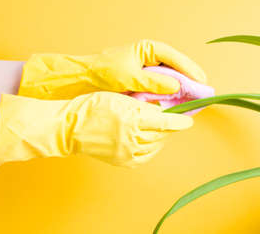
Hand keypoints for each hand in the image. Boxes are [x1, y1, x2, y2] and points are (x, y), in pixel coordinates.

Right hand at [0, 92, 192, 169]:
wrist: (70, 127)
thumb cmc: (93, 106)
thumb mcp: (121, 98)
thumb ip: (144, 104)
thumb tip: (163, 109)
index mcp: (133, 118)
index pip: (165, 121)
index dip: (180, 121)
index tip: (189, 120)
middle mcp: (132, 138)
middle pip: (162, 134)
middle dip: (170, 126)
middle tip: (174, 119)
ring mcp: (127, 152)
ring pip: (155, 145)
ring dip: (160, 136)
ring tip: (159, 127)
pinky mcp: (122, 161)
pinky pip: (145, 156)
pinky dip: (150, 147)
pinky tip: (148, 139)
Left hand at [18, 40, 206, 99]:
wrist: (82, 79)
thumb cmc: (103, 73)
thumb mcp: (128, 77)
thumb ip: (153, 82)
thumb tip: (176, 86)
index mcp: (148, 49)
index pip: (174, 57)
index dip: (189, 69)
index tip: (201, 80)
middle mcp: (150, 57)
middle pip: (177, 66)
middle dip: (190, 78)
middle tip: (204, 91)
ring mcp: (148, 69)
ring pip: (171, 77)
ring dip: (182, 87)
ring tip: (195, 97)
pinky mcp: (144, 81)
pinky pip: (163, 86)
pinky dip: (171, 94)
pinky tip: (178, 102)